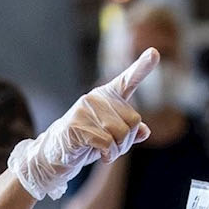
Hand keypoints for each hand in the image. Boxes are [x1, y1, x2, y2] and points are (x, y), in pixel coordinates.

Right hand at [9, 49, 156, 198]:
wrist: (55, 156)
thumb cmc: (86, 143)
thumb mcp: (112, 137)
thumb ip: (129, 131)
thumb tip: (145, 131)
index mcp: (107, 96)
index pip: (128, 80)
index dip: (142, 66)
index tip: (154, 52)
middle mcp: (96, 97)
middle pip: (134, 120)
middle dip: (127, 141)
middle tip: (112, 148)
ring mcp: (84, 109)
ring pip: (121, 133)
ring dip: (117, 150)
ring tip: (104, 152)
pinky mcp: (77, 125)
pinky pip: (107, 143)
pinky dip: (108, 154)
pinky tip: (99, 155)